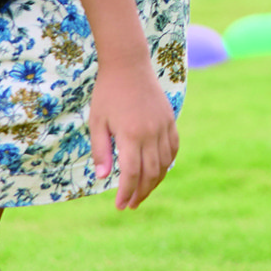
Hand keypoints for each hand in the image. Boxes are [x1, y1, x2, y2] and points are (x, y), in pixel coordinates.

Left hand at [90, 55, 177, 210]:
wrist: (128, 65)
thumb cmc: (107, 93)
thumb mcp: (97, 122)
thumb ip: (101, 151)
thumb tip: (103, 178)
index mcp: (130, 134)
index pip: (132, 173)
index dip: (126, 192)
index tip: (120, 205)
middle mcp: (150, 133)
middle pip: (150, 173)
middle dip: (140, 193)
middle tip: (131, 205)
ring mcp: (163, 126)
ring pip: (164, 164)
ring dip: (154, 182)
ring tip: (142, 192)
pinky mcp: (170, 120)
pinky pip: (173, 149)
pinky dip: (167, 164)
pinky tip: (157, 171)